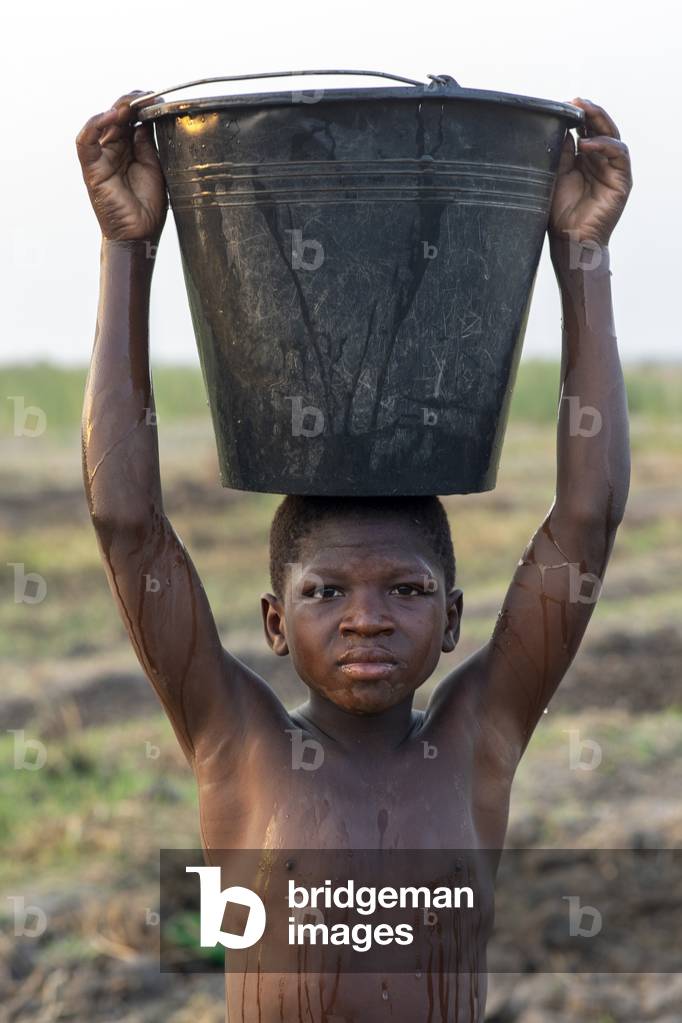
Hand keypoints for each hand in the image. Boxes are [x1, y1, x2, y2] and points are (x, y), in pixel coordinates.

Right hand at [76, 91, 167, 241]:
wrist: (140, 234)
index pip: (131, 120)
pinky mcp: (91, 169)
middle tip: (147, 97)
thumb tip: (146, 120)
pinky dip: (94, 125)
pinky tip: (111, 116)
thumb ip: (148, 144)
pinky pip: (85, 142)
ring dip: (116, 110)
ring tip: (131, 104)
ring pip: (101, 123)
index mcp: (130, 149)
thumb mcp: (155, 168)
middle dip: (130, 103)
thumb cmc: (148, 207)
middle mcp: (113, 150)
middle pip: (116, 117)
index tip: (158, 99)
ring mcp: (101, 158)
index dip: (142, 107)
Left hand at [549, 97, 632, 248]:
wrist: (569, 240)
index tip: (565, 104)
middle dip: (590, 112)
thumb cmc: (560, 214)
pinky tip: (587, 143)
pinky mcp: (622, 180)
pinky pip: (618, 155)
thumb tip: (562, 128)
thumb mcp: (555, 176)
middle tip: (577, 100)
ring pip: (612, 136)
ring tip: (584, 110)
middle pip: (600, 129)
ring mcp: (612, 170)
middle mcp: (600, 162)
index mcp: (584, 161)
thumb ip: (561, 154)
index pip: (585, 131)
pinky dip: (604, 145)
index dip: (578, 116)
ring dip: (599, 121)